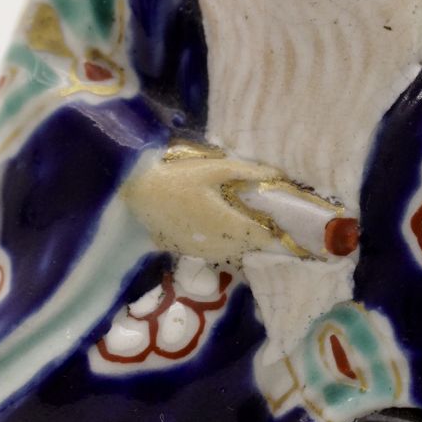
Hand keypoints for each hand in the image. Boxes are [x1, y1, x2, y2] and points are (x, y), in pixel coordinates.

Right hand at [123, 144, 285, 262]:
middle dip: (256, 236)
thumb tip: (276, 174)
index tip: (279, 224)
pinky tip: (215, 230)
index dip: (273, 233)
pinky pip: (211, 252)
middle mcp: (216, 242)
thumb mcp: (215, 169)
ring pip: (230, 252)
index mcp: (227, 223)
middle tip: (260, 220)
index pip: (260, 236)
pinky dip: (220, 244)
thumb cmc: (180, 177)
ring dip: (239, 242)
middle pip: (247, 247)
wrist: (141, 192)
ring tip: (240, 225)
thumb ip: (247, 172)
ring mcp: (199, 250)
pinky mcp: (185, 250)